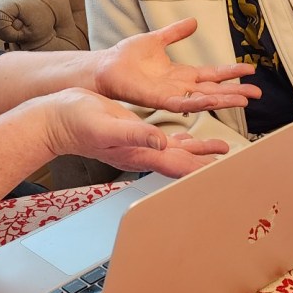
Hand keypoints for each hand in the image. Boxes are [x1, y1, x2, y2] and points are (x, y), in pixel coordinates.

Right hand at [41, 89, 230, 176]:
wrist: (58, 119)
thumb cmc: (77, 122)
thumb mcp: (107, 125)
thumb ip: (136, 133)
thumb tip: (161, 139)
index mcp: (140, 152)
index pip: (178, 167)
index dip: (201, 170)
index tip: (223, 173)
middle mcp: (144, 152)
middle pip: (184, 162)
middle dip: (209, 163)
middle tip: (234, 164)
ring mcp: (140, 144)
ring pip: (178, 151)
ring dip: (201, 151)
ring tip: (222, 150)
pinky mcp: (136, 133)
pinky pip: (166, 140)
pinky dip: (183, 139)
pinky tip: (191, 138)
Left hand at [93, 18, 260, 113]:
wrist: (106, 66)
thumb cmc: (126, 56)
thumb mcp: (156, 39)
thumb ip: (176, 33)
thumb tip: (193, 22)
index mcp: (181, 74)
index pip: (212, 74)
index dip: (230, 73)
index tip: (249, 70)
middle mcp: (180, 87)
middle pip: (214, 90)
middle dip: (236, 92)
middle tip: (257, 94)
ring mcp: (171, 95)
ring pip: (204, 99)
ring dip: (224, 99)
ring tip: (244, 100)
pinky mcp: (159, 100)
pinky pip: (184, 103)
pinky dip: (199, 102)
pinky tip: (214, 99)